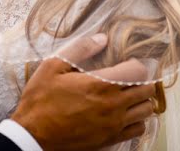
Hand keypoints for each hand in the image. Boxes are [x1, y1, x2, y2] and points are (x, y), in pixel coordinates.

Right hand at [10, 34, 157, 150]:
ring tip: (128, 95)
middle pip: (147, 90)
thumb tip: (102, 38)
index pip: (139, 72)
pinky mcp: (110, 140)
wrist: (32, 136)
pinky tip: (124, 114)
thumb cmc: (41, 100)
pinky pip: (138, 129)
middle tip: (129, 79)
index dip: (136, 65)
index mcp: (101, 85)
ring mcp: (113, 125)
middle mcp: (113, 105)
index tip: (127, 64)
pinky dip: (136, 120)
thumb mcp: (53, 66)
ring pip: (146, 110)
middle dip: (142, 81)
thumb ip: (80, 49)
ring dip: (141, 101)